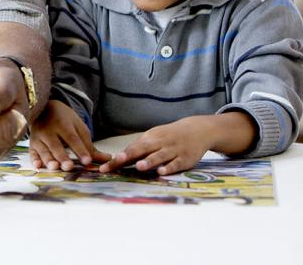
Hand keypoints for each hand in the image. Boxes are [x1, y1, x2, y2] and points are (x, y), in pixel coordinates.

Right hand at [28, 100, 109, 170]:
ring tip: (55, 167)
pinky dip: (34, 159)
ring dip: (48, 159)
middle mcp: (49, 131)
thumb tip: (108, 159)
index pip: (72, 138)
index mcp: (63, 124)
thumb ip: (89, 145)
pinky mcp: (32, 144)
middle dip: (62, 156)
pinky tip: (38, 166)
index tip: (87, 161)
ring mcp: (39, 137)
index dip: (79, 150)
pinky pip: (32, 152)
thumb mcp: (78, 127)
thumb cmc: (64, 119)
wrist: (43, 107)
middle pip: (56, 145)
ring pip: (43, 150)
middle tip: (69, 166)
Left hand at [100, 116, 214, 174]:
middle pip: (142, 150)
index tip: (105, 166)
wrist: (197, 130)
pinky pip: (176, 163)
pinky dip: (169, 167)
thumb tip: (118, 159)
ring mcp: (173, 150)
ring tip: (139, 167)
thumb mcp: (154, 138)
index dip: (118, 158)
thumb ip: (139, 149)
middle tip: (116, 161)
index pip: (131, 149)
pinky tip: (162, 172)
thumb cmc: (169, 136)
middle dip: (128, 156)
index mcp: (149, 138)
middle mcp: (159, 143)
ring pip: (159, 156)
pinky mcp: (185, 159)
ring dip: (149, 161)